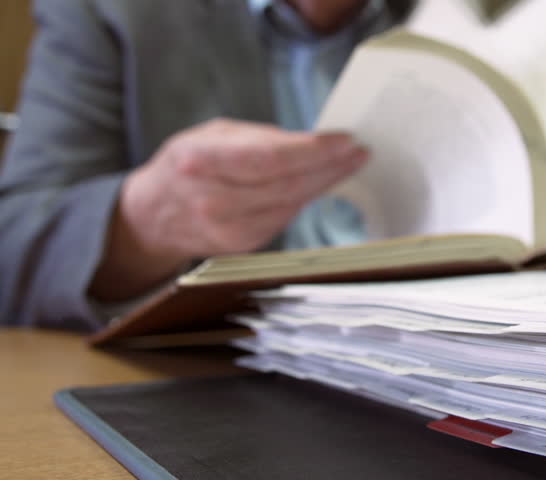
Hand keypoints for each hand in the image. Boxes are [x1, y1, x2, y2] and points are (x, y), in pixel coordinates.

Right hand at [91, 118, 366, 299]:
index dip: (313, 151)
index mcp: (200, 162)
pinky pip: (284, 218)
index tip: (345, 140)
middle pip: (287, 184)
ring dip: (325, 183)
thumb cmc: (187, 164)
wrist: (153, 215)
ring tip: (349, 164)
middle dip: (330, 167)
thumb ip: (259, 138)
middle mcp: (212, 201)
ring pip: (291, 204)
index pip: (270, 158)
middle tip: (359, 152)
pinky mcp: (241, 246)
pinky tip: (321, 184)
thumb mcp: (212, 135)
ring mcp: (227, 230)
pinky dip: (305, 199)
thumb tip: (311, 143)